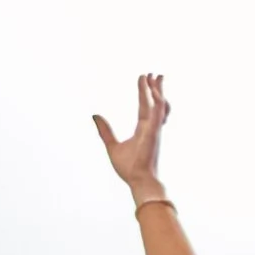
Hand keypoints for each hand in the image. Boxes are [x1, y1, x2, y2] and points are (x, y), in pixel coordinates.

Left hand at [93, 74, 169, 201]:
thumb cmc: (129, 168)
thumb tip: (94, 115)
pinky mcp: (154, 133)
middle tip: (156, 74)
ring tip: (157, 76)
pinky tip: (156, 92)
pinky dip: (158, 103)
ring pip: (159, 105)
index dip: (146, 93)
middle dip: (156, 88)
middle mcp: (152, 128)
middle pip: (155, 103)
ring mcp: (154, 130)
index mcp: (144, 130)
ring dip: (158, 90)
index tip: (146, 80)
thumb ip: (104, 130)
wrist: (138, 181)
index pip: (145, 107)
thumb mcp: (112, 146)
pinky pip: (158, 114)